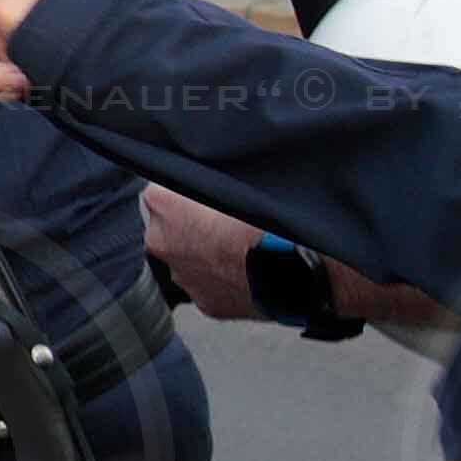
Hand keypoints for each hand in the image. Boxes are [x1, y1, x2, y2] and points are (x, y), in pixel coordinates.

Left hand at [151, 187, 438, 334]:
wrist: (300, 268)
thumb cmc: (274, 214)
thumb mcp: (246, 173)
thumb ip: (220, 168)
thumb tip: (223, 156)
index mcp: (162, 203)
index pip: (164, 185)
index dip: (189, 185)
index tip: (214, 185)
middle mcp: (159, 242)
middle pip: (172, 223)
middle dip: (195, 220)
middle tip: (231, 216)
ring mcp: (183, 278)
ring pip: (191, 256)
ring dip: (209, 251)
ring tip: (244, 245)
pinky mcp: (206, 304)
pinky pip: (212, 283)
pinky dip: (225, 277)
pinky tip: (250, 268)